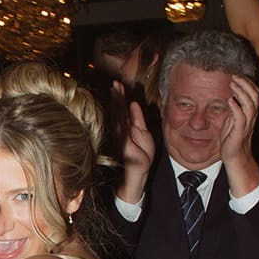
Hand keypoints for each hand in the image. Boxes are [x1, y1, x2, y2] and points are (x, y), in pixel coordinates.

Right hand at [110, 83, 154, 204]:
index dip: (120, 97)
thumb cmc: (140, 157)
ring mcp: (120, 139)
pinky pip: (121, 130)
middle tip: (115, 83)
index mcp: (125, 128)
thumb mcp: (143, 134)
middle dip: (116, 97)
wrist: (137, 175)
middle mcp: (120, 132)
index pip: (121, 110)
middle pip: (117, 111)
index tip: (118, 85)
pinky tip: (119, 109)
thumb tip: (133, 103)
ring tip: (115, 91)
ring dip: (116, 104)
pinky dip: (119, 119)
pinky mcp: (123, 146)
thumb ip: (138, 119)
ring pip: (117, 118)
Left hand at [219, 75, 258, 194]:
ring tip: (233, 84)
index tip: (238, 75)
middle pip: (254, 96)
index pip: (254, 94)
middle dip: (246, 84)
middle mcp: (251, 117)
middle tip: (235, 76)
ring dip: (241, 93)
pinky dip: (236, 107)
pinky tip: (230, 100)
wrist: (234, 157)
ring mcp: (246, 124)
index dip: (248, 83)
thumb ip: (233, 108)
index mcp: (250, 113)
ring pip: (250, 105)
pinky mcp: (239, 131)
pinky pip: (240, 117)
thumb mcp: (232, 119)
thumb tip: (230, 96)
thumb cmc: (232, 138)